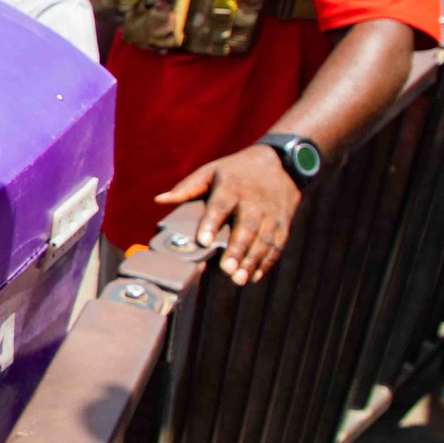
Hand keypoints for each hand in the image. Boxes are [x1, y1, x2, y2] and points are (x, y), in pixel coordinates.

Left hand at [154, 142, 301, 284]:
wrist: (280, 163)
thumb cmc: (236, 170)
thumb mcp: (210, 171)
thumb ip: (187, 188)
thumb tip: (159, 200)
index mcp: (232, 187)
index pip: (221, 205)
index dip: (212, 223)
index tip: (203, 242)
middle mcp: (254, 201)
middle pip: (246, 226)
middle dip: (237, 249)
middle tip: (226, 270)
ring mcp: (271, 213)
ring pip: (264, 239)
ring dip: (252, 261)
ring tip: (238, 279)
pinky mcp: (284, 223)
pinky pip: (278, 244)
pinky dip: (268, 261)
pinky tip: (255, 276)